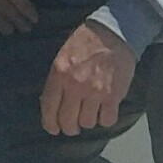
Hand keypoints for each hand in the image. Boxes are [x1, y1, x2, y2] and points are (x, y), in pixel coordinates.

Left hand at [41, 19, 137, 136]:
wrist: (113, 34)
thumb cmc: (85, 43)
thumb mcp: (62, 57)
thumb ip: (57, 80)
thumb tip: (52, 103)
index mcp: (58, 74)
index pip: (49, 107)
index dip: (50, 123)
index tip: (53, 129)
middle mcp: (74, 85)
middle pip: (68, 121)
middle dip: (69, 127)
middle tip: (73, 126)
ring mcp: (94, 92)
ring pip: (87, 123)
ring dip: (88, 121)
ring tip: (90, 111)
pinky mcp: (113, 96)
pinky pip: (107, 120)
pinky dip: (105, 119)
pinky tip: (104, 110)